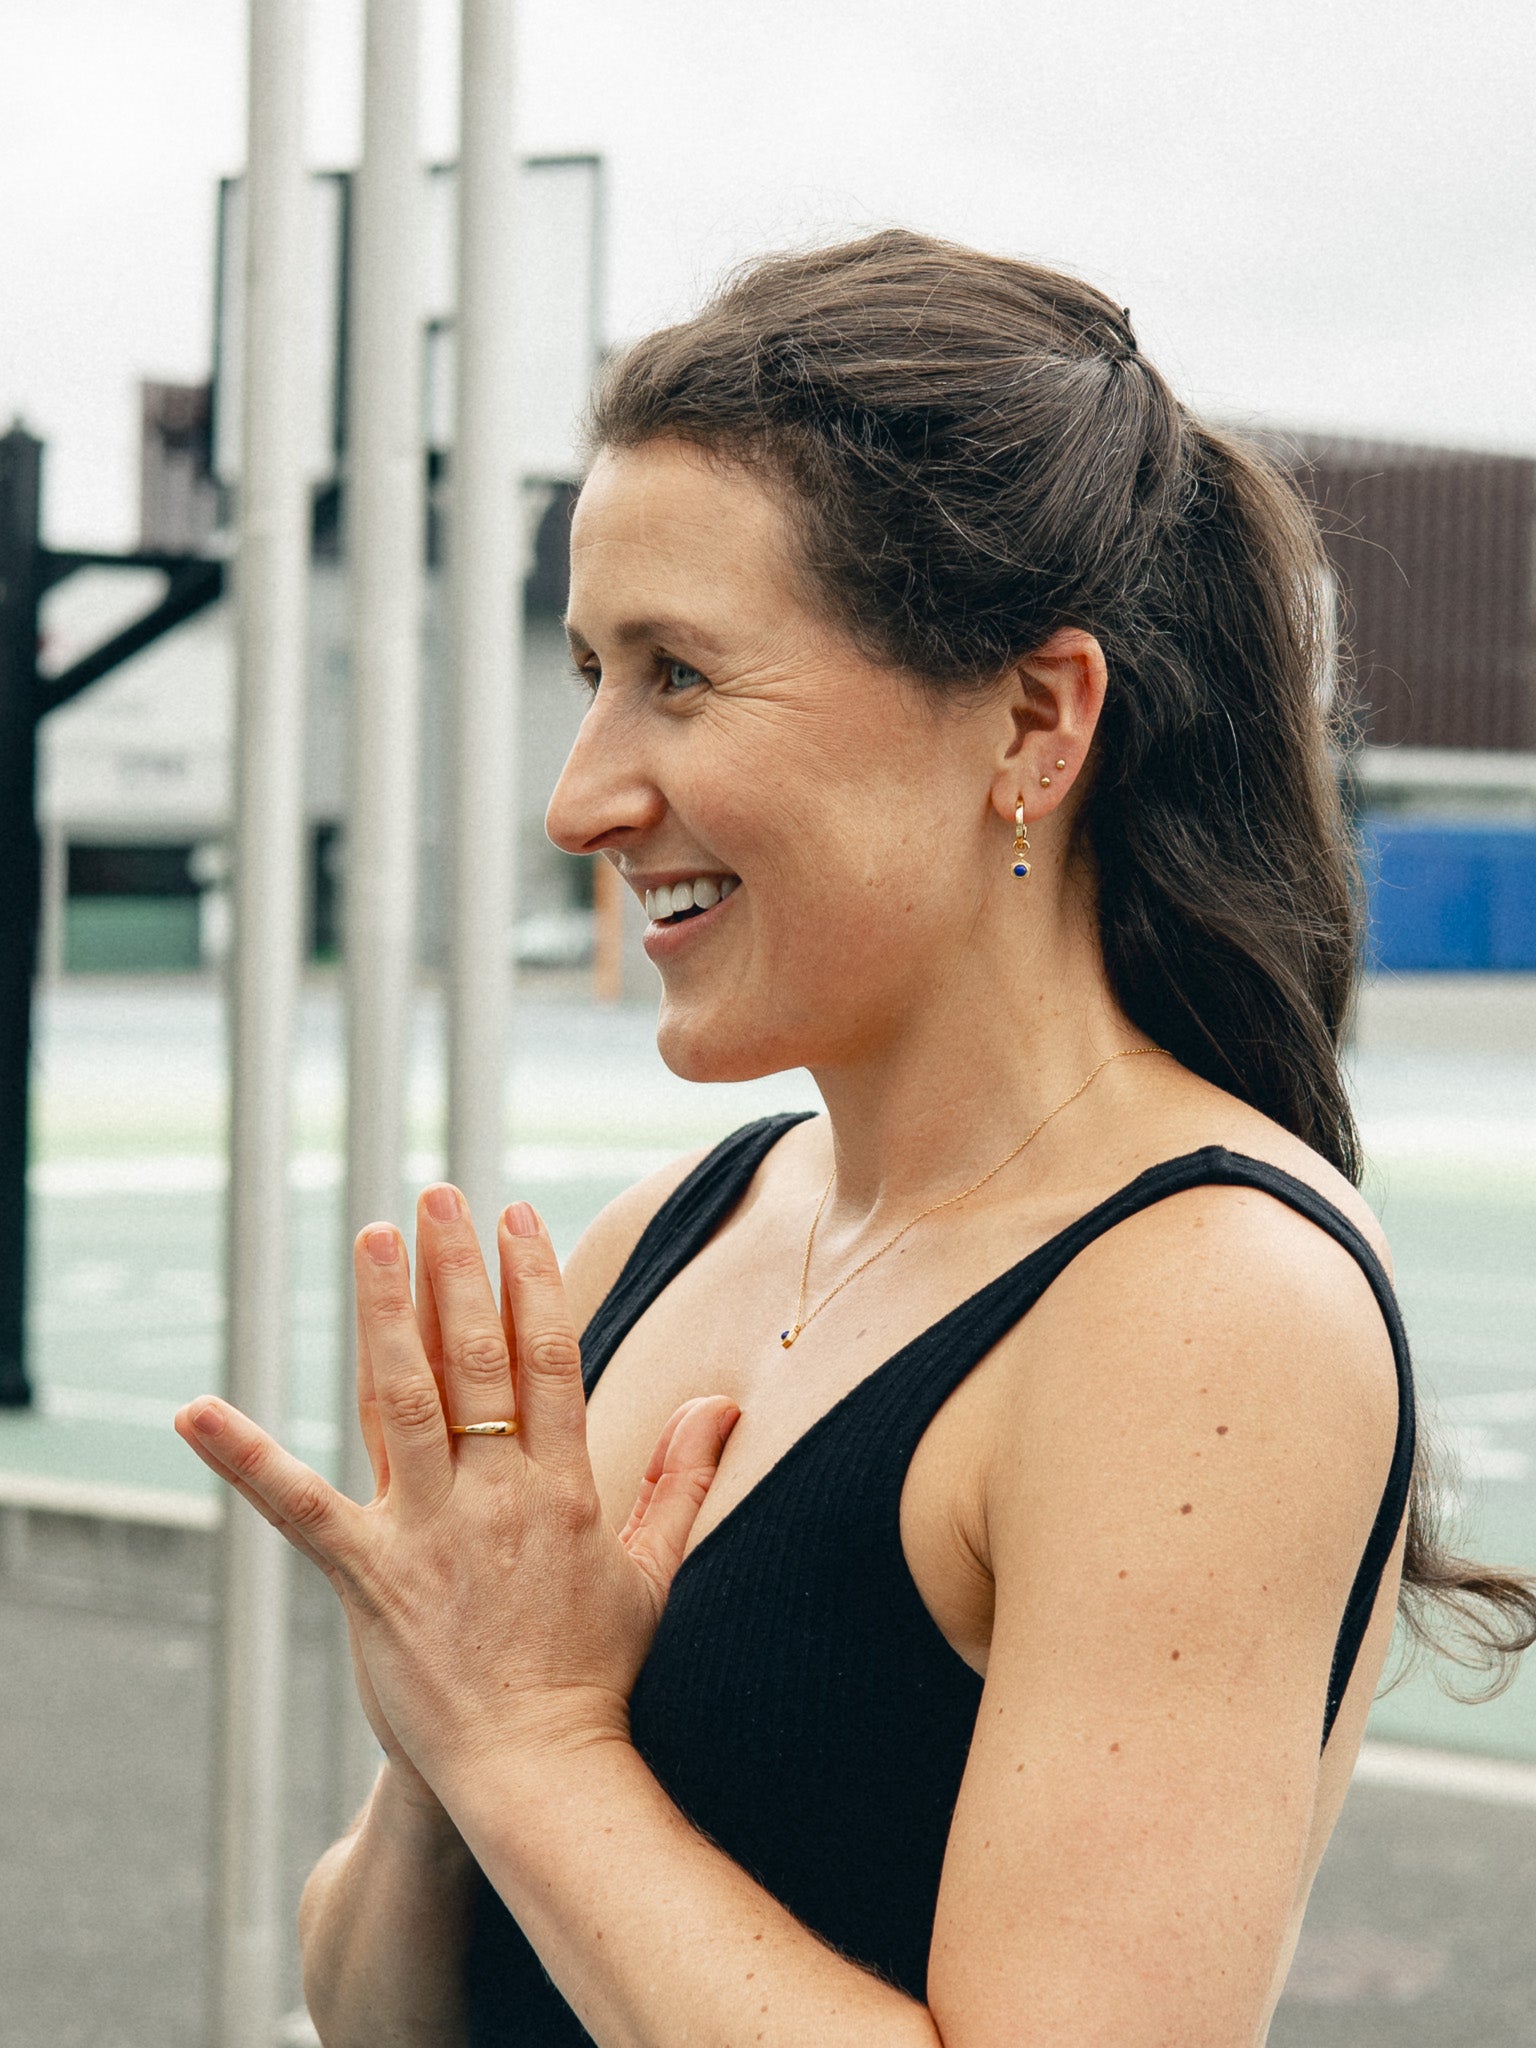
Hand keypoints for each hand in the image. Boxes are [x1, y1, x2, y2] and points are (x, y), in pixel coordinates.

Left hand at [174, 1189, 739, 1804]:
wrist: (536, 1769)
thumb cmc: (594, 1671)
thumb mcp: (653, 1570)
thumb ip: (682, 1477)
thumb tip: (721, 1401)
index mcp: (564, 1486)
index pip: (549, 1358)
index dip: (531, 1281)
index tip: (515, 1216)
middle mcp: (496, 1495)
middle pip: (477, 1359)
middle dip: (457, 1270)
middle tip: (437, 1194)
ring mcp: (429, 1533)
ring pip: (403, 1401)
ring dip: (387, 1314)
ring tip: (373, 1236)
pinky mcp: (368, 1577)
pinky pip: (299, 1506)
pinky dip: (245, 1456)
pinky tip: (193, 1412)